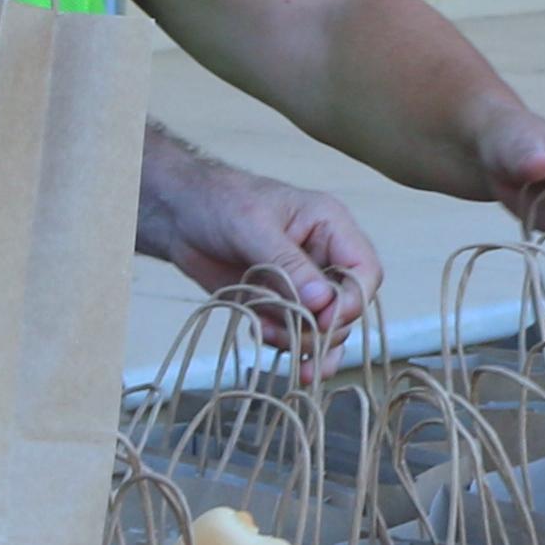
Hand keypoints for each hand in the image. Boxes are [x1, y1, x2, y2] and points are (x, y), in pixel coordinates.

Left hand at [154, 164, 377, 340]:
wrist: (180, 214)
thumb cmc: (221, 203)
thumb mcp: (254, 228)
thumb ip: (289, 265)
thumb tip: (323, 304)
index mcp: (331, 227)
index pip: (365, 272)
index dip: (352, 302)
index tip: (322, 321)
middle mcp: (325, 257)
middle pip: (348, 308)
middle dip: (321, 328)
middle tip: (288, 333)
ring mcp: (303, 284)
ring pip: (324, 328)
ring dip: (300, 340)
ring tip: (267, 332)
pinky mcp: (281, 303)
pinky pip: (295, 334)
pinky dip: (282, 342)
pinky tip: (260, 332)